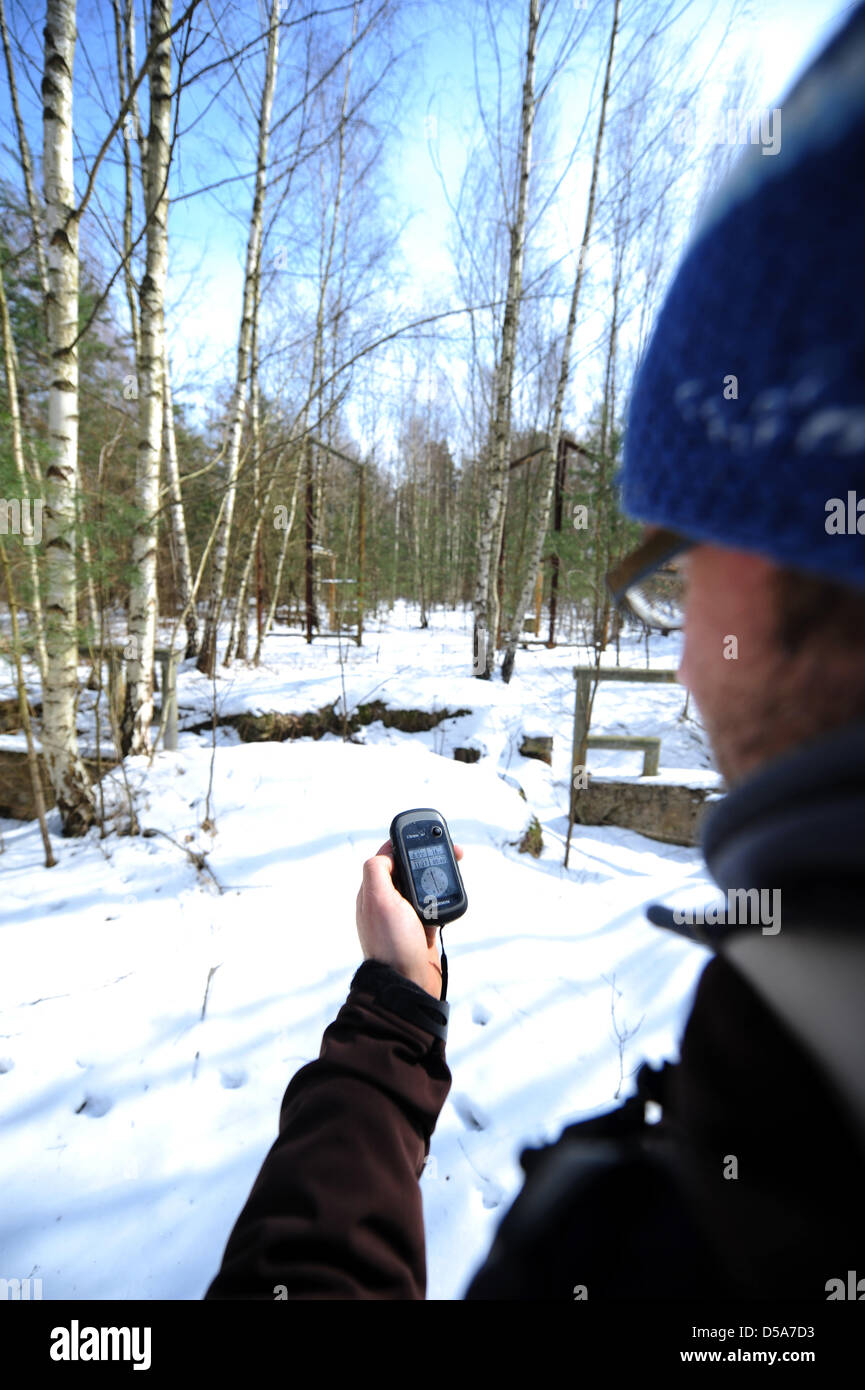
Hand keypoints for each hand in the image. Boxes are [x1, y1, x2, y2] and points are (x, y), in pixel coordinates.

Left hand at [355, 839, 463, 999]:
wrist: (407, 985)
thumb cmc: (392, 944)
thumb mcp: (378, 900)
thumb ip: (377, 870)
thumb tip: (386, 853)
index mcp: (373, 892)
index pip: (389, 856)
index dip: (408, 843)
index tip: (429, 837)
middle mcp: (387, 902)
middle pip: (410, 868)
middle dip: (429, 857)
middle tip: (453, 852)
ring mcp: (404, 916)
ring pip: (424, 885)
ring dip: (439, 877)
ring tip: (454, 872)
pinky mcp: (421, 929)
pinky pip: (435, 906)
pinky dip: (444, 900)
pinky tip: (451, 900)